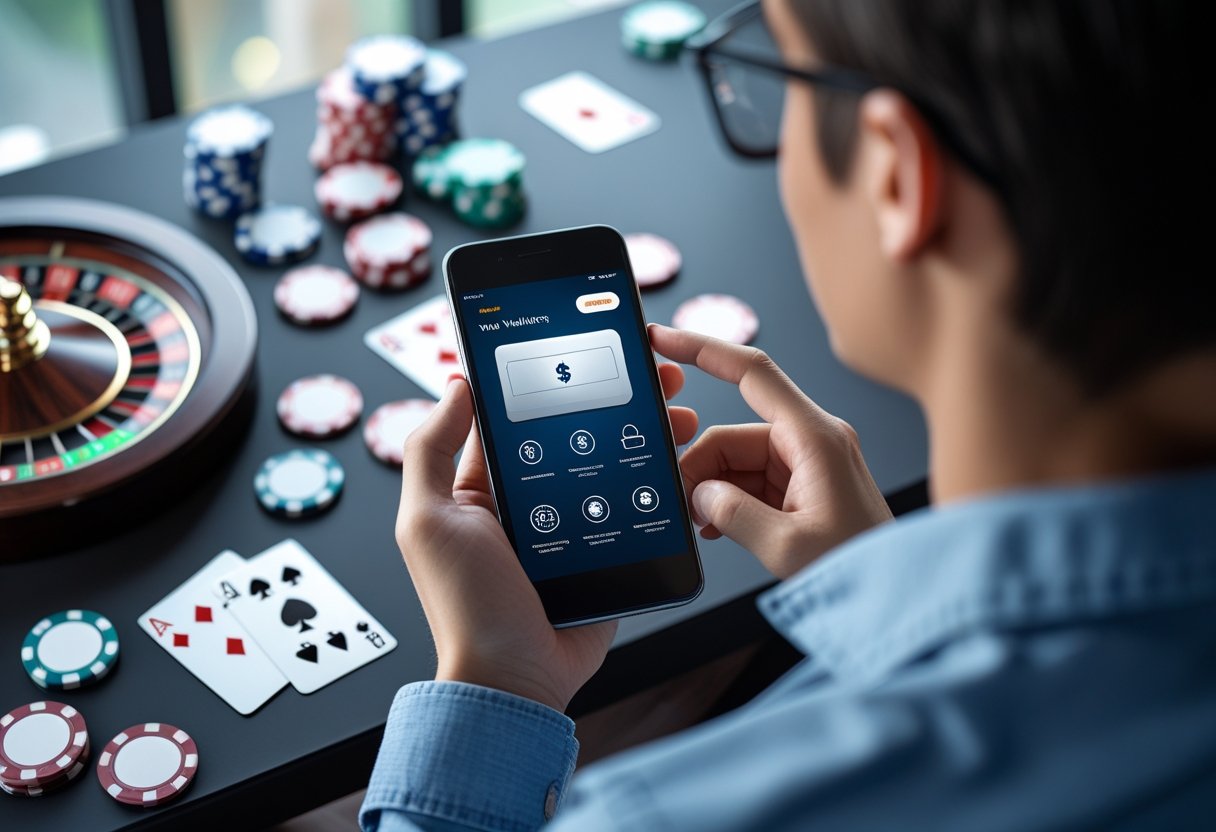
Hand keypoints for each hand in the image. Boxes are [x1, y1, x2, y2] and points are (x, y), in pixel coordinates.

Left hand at [396, 366, 697, 712]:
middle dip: (618, 397)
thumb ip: (431, 450)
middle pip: (579, 432)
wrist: (515, 678)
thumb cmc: (463, 605)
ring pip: (614, 464)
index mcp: (484, 485)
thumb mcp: (427, 520)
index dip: (554, 377)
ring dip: (647, 432)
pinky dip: (660, 484)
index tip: (588, 342)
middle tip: (655, 370)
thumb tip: (456, 384)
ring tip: (677, 409)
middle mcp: (531, 500)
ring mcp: (572, 525)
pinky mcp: (606, 550)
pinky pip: (635, 509)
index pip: (522, 413)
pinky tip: (683, 459)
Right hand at [648, 324, 892, 579]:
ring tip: (707, 527)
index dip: (703, 349)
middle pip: (733, 433)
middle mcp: (813, 440)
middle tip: (685, 506)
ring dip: (714, 491)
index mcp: (815, 437)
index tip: (664, 340)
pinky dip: (729, 501)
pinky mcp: (804, 486)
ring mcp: (808, 463)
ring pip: (736, 460)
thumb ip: (733, 514)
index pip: (752, 372)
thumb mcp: (787, 546)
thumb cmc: (862, 567)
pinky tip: (720, 528)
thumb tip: (700, 494)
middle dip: (701, 467)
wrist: (896, 596)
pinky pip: (751, 481)